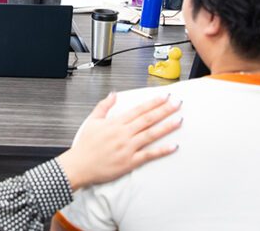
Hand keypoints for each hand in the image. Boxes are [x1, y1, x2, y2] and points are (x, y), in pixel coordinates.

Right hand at [56, 93, 180, 190]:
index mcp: (115, 123)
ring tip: (179, 120)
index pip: (139, 109)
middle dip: (165, 110)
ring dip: (167, 127)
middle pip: (148, 119)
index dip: (153, 102)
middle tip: (177, 104)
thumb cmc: (85, 145)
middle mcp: (124, 134)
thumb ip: (104, 106)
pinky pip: (149, 155)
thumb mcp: (92, 121)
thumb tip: (113, 94)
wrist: (79, 165)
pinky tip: (173, 146)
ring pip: (151, 134)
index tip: (164, 96)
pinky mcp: (130, 162)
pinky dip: (162, 150)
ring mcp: (128, 148)